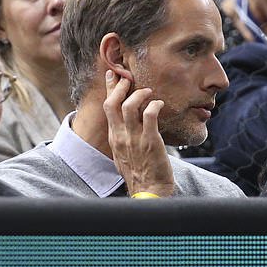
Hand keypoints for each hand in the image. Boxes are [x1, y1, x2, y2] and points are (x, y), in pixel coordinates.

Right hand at [103, 70, 173, 196]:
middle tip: (130, 78)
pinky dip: (154, 105)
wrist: (149, 190)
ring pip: (129, 106)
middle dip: (119, 86)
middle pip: (112, 103)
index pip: (107, 108)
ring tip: (148, 92)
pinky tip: (159, 104)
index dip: (109, 89)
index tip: (113, 76)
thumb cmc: (140, 173)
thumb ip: (123, 138)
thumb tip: (126, 125)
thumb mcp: (123, 154)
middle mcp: (120, 136)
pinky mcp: (150, 141)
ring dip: (139, 94)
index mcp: (114, 138)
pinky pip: (150, 115)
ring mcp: (134, 138)